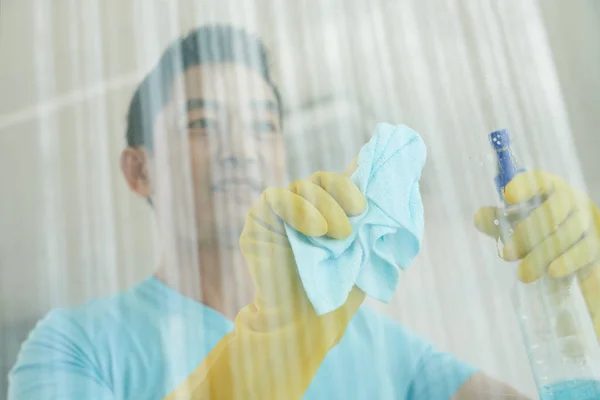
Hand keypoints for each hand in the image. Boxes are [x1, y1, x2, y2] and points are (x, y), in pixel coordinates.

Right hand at [239, 164, 366, 318]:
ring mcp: (280, 211)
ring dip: (323, 206)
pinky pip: (275, 198)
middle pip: (322, 179)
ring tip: (338, 235)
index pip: (340, 178)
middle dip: (341, 196)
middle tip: (352, 225)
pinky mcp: (258, 219)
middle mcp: (304, 205)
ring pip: (301, 186)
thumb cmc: (338, 290)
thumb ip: (371, 221)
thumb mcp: (365, 251)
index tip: (365, 205)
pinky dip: (297, 208)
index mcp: (329, 209)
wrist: (305, 322)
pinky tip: (315, 230)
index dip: (353, 181)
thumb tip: (387, 191)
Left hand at [474, 170, 599, 338]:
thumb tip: (479, 218)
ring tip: (524, 274)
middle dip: (527, 234)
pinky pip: (586, 252)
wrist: (576, 239)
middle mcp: (570, 200)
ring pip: (569, 235)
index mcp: (548, 187)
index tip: (506, 196)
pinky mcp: (595, 243)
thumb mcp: (516, 218)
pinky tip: (554, 273)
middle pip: (552, 213)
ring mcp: (586, 221)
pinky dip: (570, 263)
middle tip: (506, 254)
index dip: (523, 186)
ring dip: (544, 254)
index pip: (537, 180)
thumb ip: (497, 218)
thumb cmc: (539, 223)